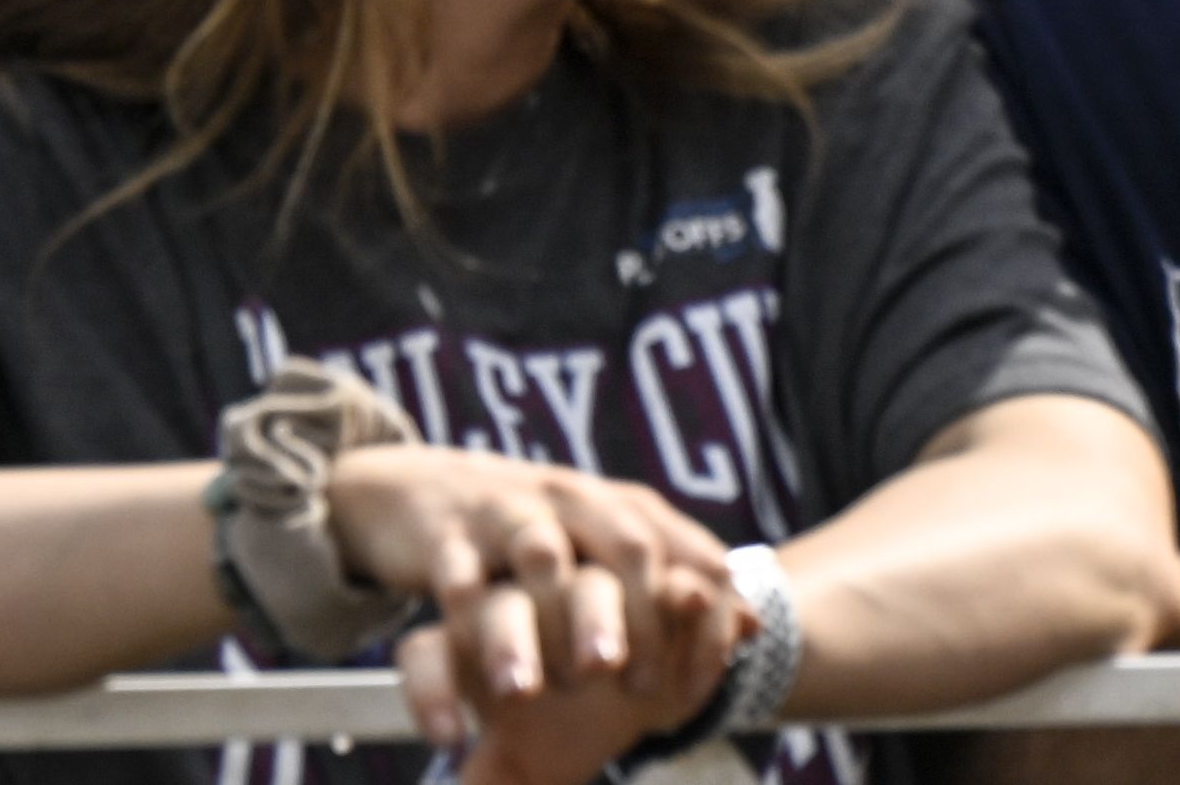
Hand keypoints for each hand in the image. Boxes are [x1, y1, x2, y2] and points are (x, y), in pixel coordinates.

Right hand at [329, 445, 743, 784]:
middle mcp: (570, 497)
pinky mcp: (446, 533)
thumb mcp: (603, 544)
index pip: (685, 549)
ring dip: (552, 624)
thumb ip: (678, 578)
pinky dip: (466, 633)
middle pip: (627, 544)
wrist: (422, 490)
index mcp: (615, 505)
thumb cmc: (531, 532)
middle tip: (641, 686)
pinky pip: (458, 581)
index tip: (709, 678)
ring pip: (541, 556)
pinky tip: (479, 689)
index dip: (708, 609)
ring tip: (548, 689)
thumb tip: (758, 625)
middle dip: (643, 613)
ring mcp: (508, 510)